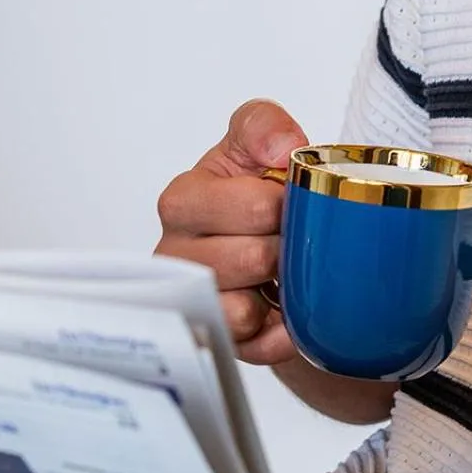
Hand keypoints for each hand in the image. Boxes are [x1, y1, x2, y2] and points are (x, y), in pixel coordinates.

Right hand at [156, 100, 307, 365]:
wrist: (275, 240)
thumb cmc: (256, 191)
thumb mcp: (258, 144)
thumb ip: (263, 127)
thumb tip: (282, 148)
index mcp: (185, 199)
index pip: (252, 206)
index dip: (288, 206)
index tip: (292, 201)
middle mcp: (176, 252)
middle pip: (254, 259)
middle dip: (288, 249)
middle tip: (294, 240)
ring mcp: (193, 300)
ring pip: (244, 308)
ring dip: (280, 292)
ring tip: (285, 273)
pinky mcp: (215, 339)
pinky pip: (253, 345)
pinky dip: (280, 331)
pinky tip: (286, 310)